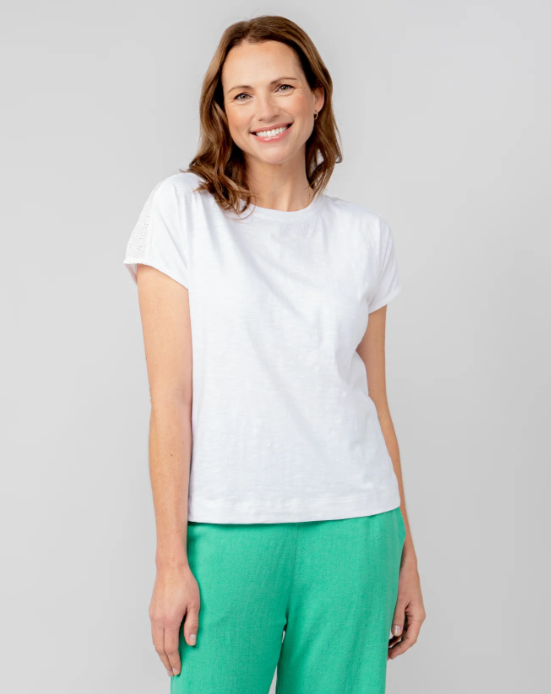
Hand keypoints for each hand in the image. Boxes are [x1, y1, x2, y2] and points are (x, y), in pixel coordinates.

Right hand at [149, 562, 199, 676]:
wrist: (170, 567)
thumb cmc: (184, 582)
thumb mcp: (194, 603)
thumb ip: (192, 624)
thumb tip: (191, 642)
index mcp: (170, 619)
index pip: (170, 647)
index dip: (174, 660)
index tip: (177, 670)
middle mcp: (158, 619)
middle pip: (160, 647)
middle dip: (165, 661)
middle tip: (172, 671)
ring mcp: (153, 615)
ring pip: (155, 640)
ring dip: (160, 653)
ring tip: (167, 661)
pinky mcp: (152, 610)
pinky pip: (153, 631)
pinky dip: (158, 642)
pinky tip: (163, 644)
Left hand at [388, 557, 425, 659]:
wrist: (406, 564)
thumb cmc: (404, 579)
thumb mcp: (399, 599)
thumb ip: (397, 617)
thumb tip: (396, 634)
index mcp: (418, 615)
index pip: (411, 638)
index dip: (401, 649)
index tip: (391, 655)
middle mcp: (417, 615)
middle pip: (409, 637)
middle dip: (398, 646)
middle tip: (385, 655)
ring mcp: (412, 611)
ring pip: (405, 631)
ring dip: (396, 639)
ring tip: (384, 647)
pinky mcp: (407, 607)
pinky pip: (402, 623)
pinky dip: (396, 630)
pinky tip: (386, 634)